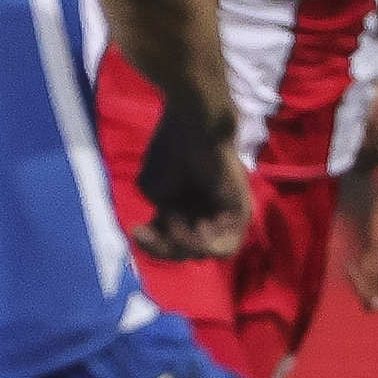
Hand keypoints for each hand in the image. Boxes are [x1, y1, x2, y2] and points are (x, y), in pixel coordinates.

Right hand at [132, 95, 243, 261]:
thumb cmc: (172, 149)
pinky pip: (225, 247)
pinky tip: (194, 226)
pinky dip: (204, 244)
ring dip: (183, 244)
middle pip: (187, 253)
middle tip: (150, 228)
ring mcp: (226, 216)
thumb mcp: (155, 192)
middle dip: (165, 248)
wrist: (194, 123)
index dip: (153, 246)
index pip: (172, 244)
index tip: (136, 231)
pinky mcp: (240, 213)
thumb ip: (161, 222)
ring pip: (205, 254)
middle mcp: (207, 215)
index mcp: (187, 209)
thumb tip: (172, 236)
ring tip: (175, 219)